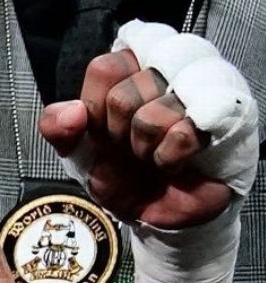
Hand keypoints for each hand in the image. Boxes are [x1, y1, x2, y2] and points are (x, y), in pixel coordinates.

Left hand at [39, 50, 232, 228]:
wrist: (158, 214)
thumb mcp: (78, 151)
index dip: (96, 108)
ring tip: (152, 155)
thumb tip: (73, 111)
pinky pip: (184, 134)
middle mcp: (166, 71)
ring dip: (145, 147)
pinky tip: (172, 164)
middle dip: (119, 133)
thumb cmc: (123, 172)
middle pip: (126, 93)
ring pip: (156, 112)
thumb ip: (57, 126)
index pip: (105, 68)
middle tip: (130, 147)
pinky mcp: (226, 120)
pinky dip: (168, 159)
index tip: (104, 129)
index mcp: (129, 69)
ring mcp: (200, 92)